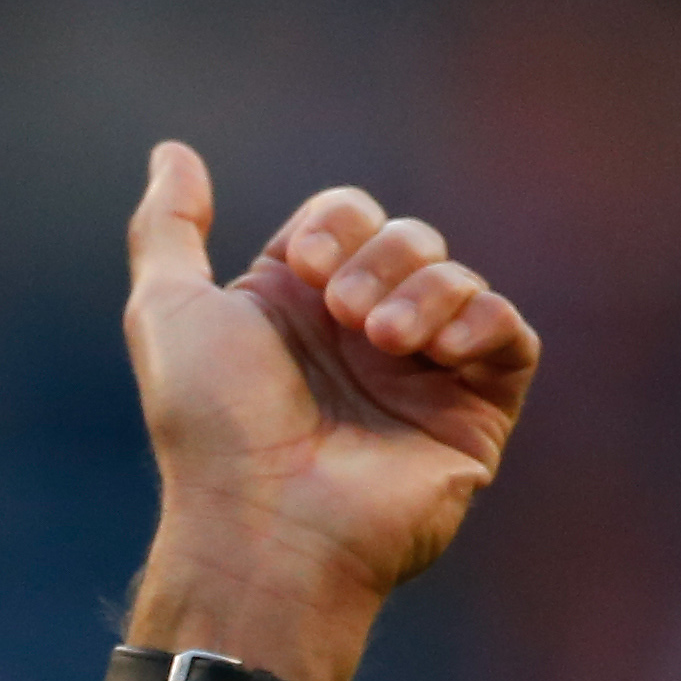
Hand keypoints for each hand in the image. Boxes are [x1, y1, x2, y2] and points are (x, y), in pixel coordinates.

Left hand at [122, 143, 538, 680]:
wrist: (266, 526)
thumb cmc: (210, 429)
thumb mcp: (167, 312)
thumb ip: (168, 229)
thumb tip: (172, 154)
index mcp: (298, 307)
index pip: (348, 214)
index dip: (336, 224)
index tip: (304, 269)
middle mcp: (361, 337)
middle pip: (409, 237)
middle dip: (383, 257)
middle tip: (346, 317)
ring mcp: (419, 378)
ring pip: (460, 280)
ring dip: (428, 292)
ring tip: (386, 343)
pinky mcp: (472, 416)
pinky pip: (513, 337)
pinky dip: (486, 323)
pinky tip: (442, 349)